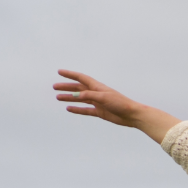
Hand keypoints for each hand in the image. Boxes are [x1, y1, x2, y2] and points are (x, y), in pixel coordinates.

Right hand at [53, 70, 179, 139]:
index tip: (59, 72)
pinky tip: (69, 108)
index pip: (81, 78)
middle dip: (66, 87)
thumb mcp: (104, 97)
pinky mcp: (99, 112)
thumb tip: (75, 96)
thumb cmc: (120, 104)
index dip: (70, 74)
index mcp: (97, 86)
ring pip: (80, 99)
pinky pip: (85, 110)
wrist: (132, 115)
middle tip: (54, 87)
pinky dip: (77, 109)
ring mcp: (97, 102)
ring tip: (58, 97)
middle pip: (78, 88)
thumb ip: (89, 96)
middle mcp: (96, 93)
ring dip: (69, 97)